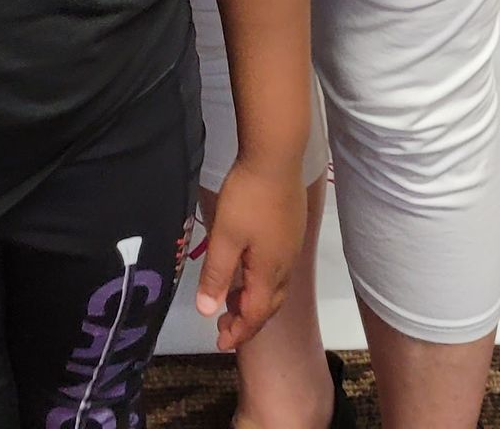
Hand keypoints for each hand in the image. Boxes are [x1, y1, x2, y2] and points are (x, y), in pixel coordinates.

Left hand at [195, 156, 306, 352]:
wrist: (276, 157)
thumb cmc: (247, 198)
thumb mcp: (224, 237)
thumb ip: (216, 275)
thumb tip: (206, 312)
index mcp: (269, 271)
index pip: (255, 315)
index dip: (238, 332)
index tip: (220, 342)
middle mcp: (285, 265)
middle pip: (269, 304)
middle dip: (247, 319)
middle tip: (224, 323)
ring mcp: (292, 246)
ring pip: (275, 287)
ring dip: (256, 300)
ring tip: (233, 298)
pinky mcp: (293, 229)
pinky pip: (279, 269)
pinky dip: (263, 281)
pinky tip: (250, 267)